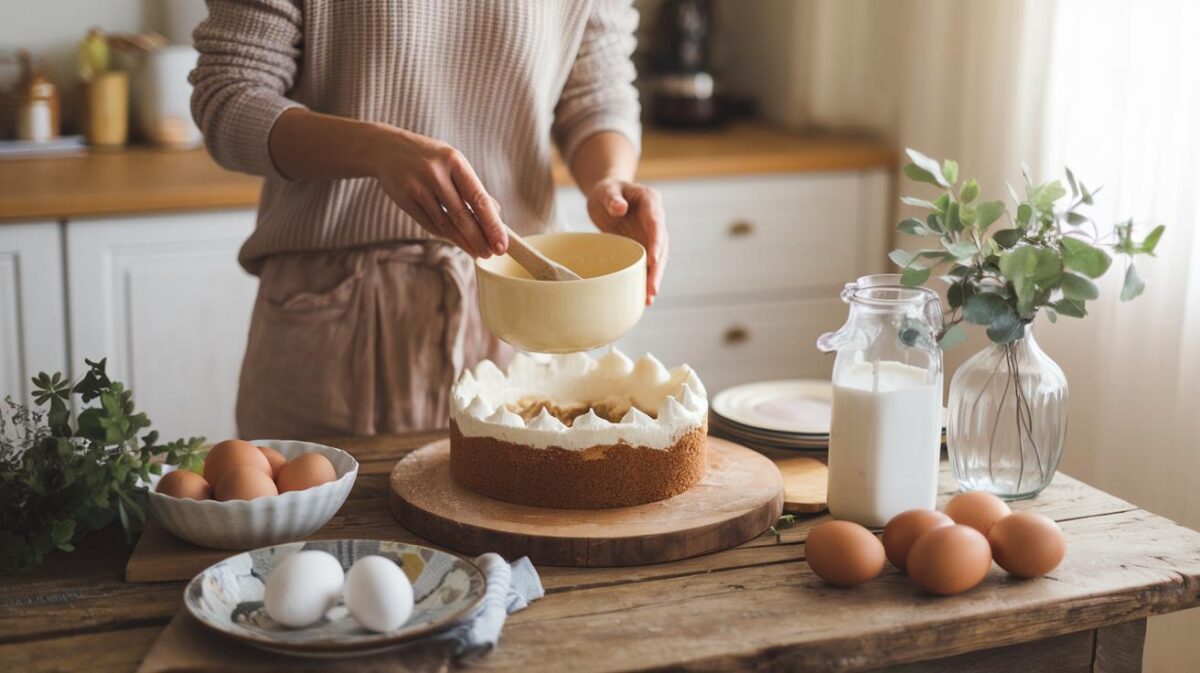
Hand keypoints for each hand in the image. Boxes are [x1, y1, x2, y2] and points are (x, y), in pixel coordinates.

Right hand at [374, 129, 507, 257]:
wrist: (385, 147)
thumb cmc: (428, 157)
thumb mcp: (452, 162)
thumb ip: (471, 186)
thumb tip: (496, 212)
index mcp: (454, 161)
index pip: (478, 198)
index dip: (492, 224)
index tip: (502, 243)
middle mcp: (436, 173)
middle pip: (462, 215)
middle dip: (479, 239)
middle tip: (490, 254)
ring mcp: (418, 186)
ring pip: (445, 223)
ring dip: (463, 241)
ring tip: (476, 252)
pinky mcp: (404, 199)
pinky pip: (429, 223)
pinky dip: (445, 234)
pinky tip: (456, 240)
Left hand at [587, 178, 667, 303]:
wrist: (608, 196)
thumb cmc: (607, 190)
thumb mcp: (607, 189)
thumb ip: (613, 198)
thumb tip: (620, 209)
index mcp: (651, 202)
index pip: (656, 224)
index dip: (657, 244)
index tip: (654, 261)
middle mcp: (656, 220)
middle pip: (661, 247)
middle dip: (657, 270)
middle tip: (652, 290)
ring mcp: (651, 234)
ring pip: (657, 259)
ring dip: (653, 278)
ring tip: (648, 299)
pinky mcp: (643, 245)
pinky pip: (647, 263)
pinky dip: (645, 277)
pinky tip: (642, 295)